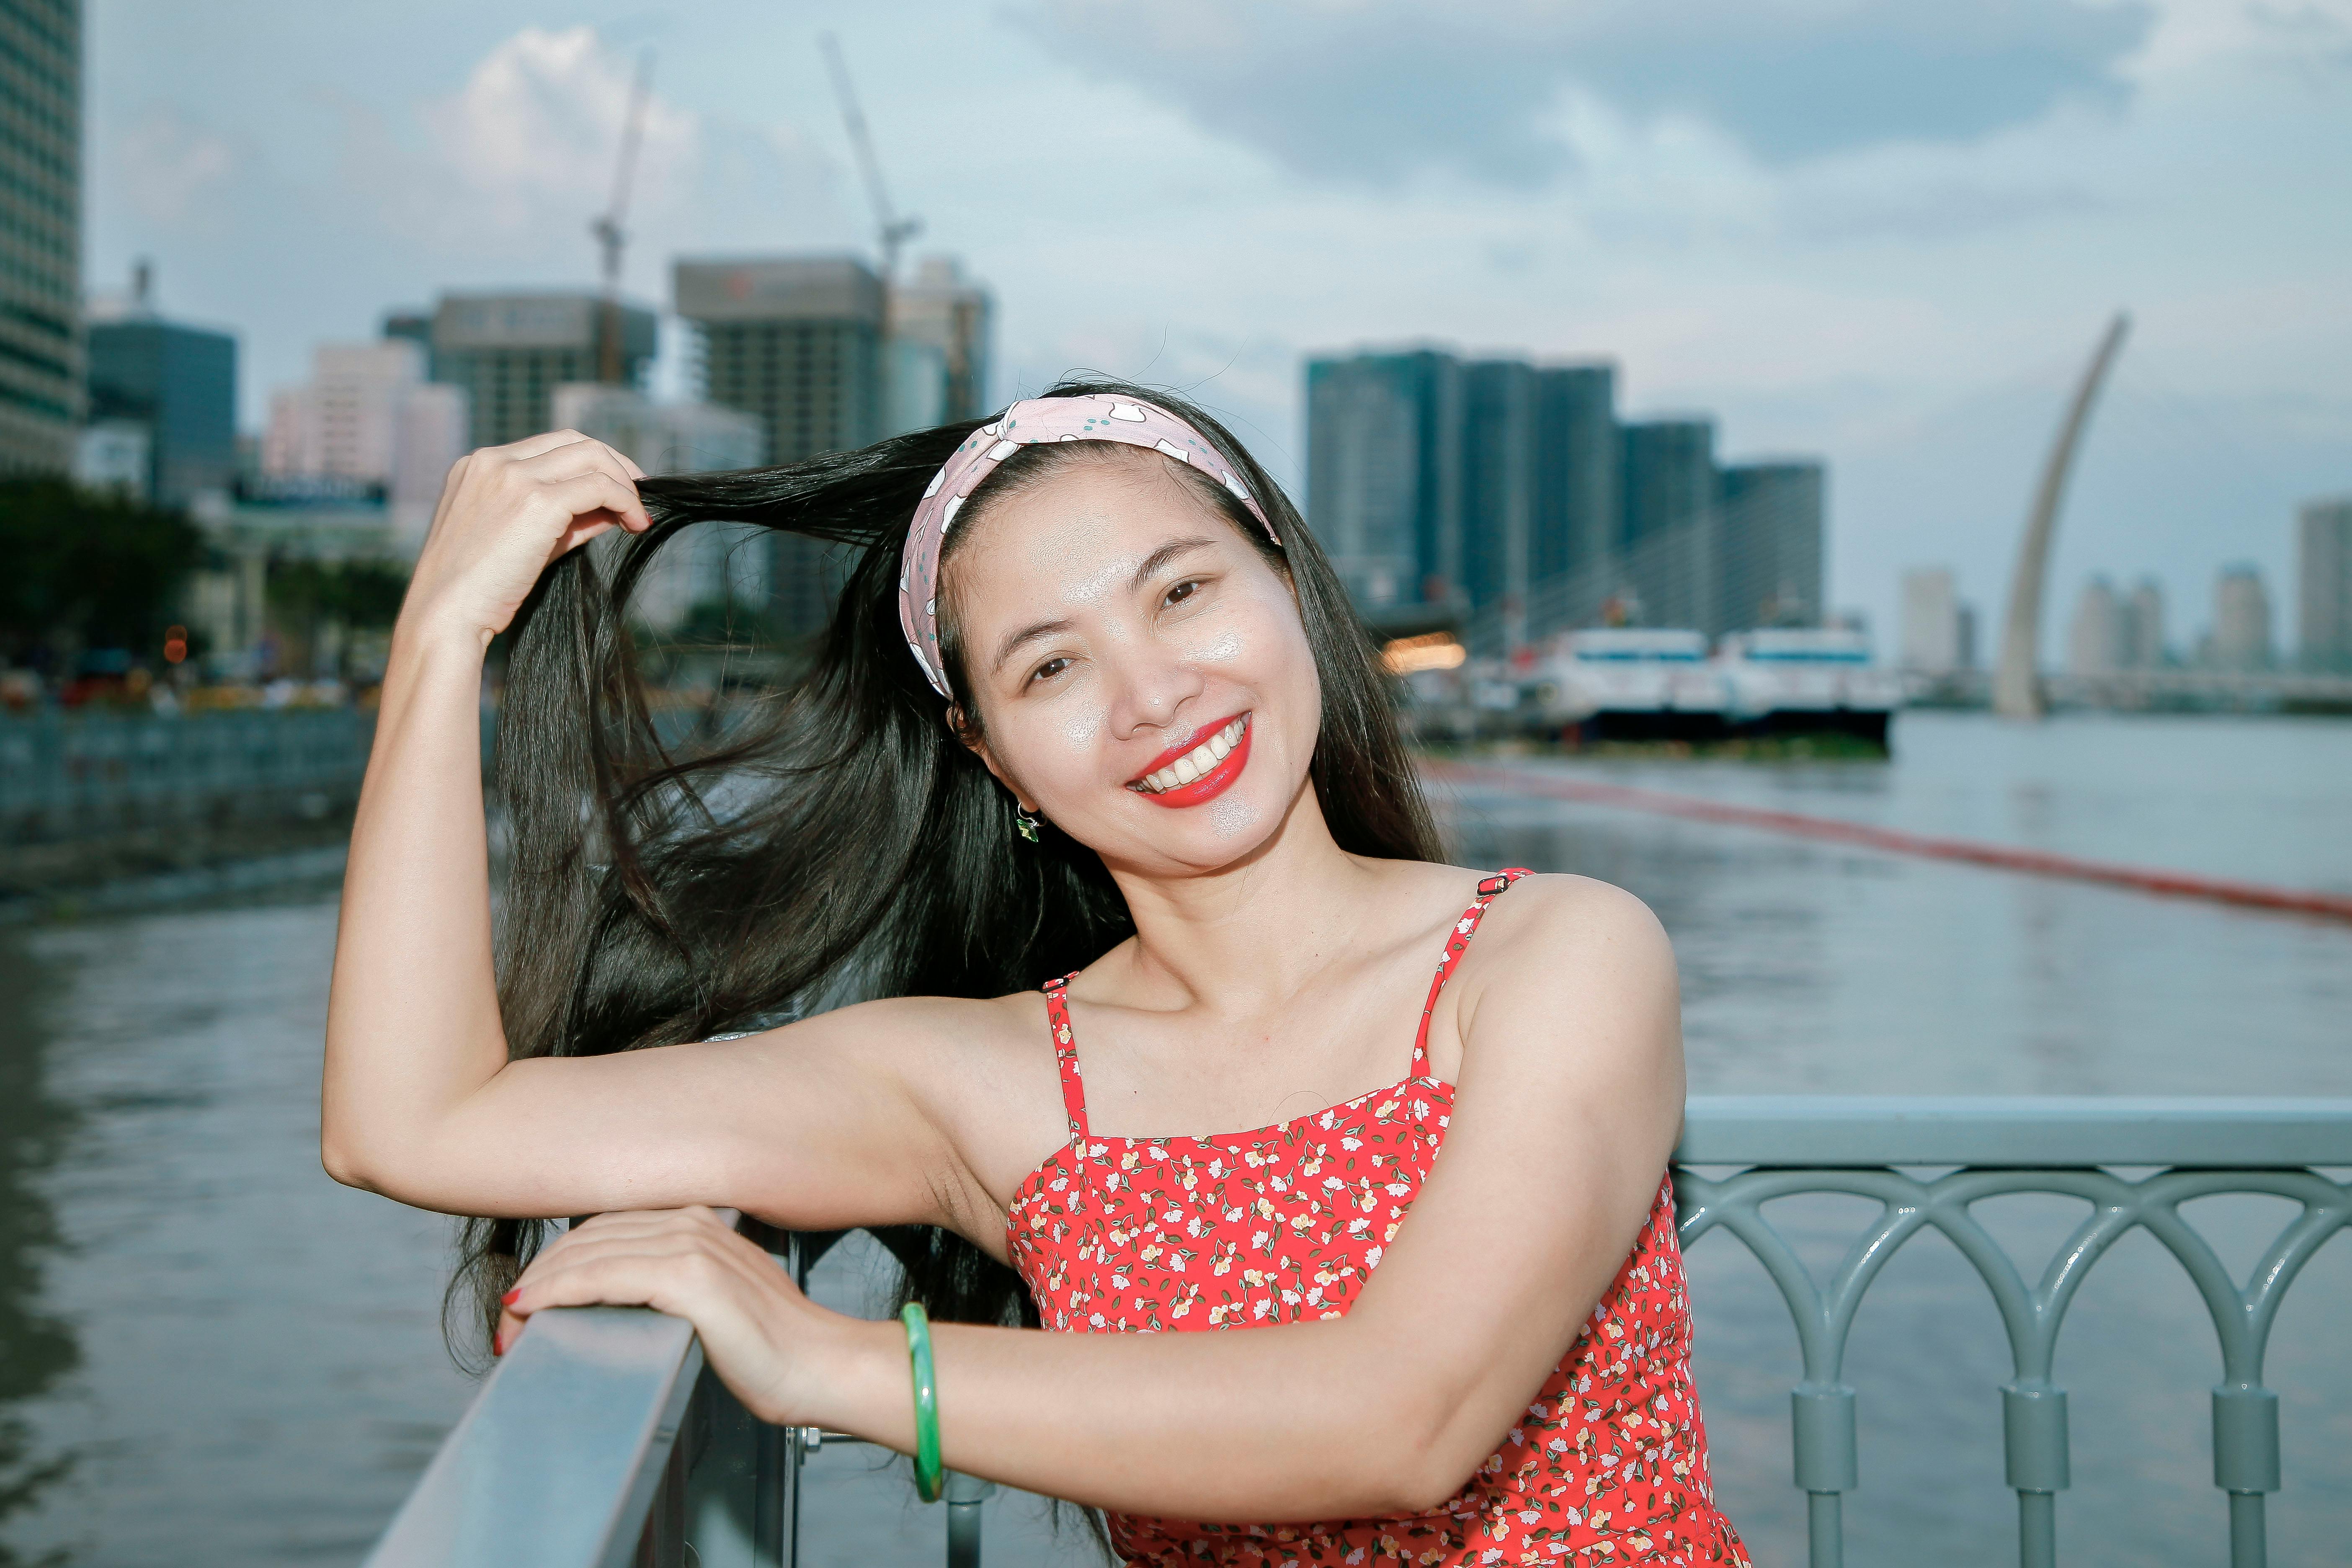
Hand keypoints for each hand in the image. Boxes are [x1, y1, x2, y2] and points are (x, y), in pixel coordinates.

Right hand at [399, 430, 652, 647]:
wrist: (446, 614)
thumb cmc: (480, 588)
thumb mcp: (522, 539)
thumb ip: (564, 517)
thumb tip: (614, 508)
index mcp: (480, 464)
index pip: (551, 444)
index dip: (592, 462)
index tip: (618, 488)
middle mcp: (494, 461)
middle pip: (575, 441)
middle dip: (616, 465)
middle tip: (639, 497)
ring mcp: (513, 477)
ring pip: (592, 456)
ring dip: (625, 483)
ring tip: (638, 516)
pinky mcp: (536, 502)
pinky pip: (599, 487)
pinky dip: (625, 501)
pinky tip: (634, 524)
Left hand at [497, 1207, 831, 1425]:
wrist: (819, 1367)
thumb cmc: (773, 1347)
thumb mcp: (716, 1299)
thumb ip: (672, 1283)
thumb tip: (616, 1297)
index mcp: (699, 1223)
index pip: (606, 1229)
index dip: (558, 1261)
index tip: (527, 1301)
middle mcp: (693, 1224)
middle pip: (589, 1236)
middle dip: (540, 1275)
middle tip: (509, 1321)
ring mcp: (692, 1248)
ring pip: (589, 1253)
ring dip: (539, 1286)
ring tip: (511, 1322)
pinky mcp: (691, 1281)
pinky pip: (605, 1276)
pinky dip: (561, 1290)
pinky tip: (534, 1306)